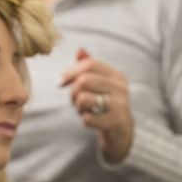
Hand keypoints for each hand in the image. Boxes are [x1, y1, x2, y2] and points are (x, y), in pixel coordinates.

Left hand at [60, 48, 133, 163]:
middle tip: (74, 101)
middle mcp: (121, 87)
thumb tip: (80, 50)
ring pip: (83, 99)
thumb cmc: (105, 105)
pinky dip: (84, 120)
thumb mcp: (100, 85)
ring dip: (78, 107)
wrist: (122, 132)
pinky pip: (87, 118)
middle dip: (73, 92)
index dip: (70, 72)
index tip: (59, 82)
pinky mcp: (115, 122)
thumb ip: (90, 68)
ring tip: (84, 110)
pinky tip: (91, 121)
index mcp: (116, 75)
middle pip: (84, 81)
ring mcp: (120, 105)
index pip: (89, 64)